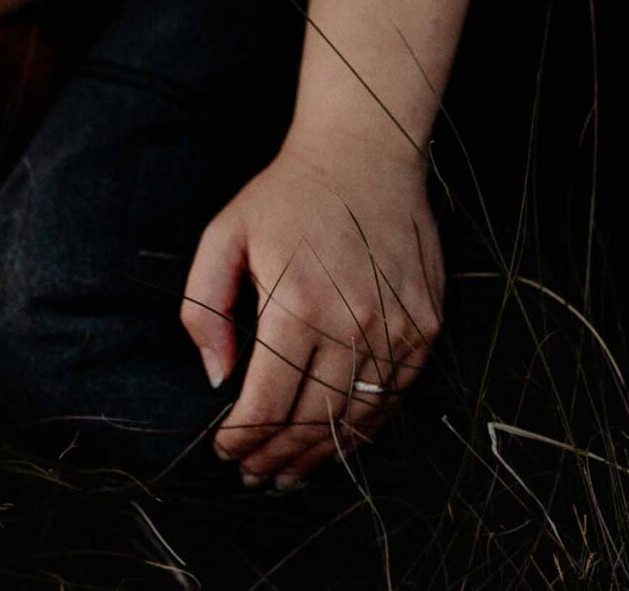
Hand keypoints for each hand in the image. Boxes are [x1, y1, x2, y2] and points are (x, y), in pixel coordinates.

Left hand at [182, 137, 443, 486]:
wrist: (364, 155)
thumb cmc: (287, 196)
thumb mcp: (224, 235)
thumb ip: (203, 308)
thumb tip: (216, 378)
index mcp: (298, 304)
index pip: (266, 402)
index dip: (242, 438)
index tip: (224, 450)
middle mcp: (353, 325)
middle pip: (311, 422)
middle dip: (275, 457)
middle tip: (252, 473)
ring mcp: (396, 331)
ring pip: (355, 422)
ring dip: (318, 455)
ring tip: (287, 471)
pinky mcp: (424, 329)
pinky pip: (392, 400)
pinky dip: (361, 428)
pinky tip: (334, 438)